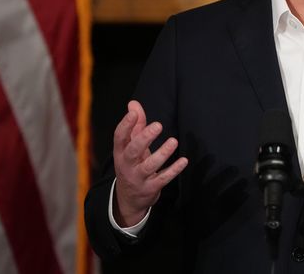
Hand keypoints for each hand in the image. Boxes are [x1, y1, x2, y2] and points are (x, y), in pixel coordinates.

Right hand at [112, 100, 186, 226]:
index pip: (119, 137)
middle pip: (133, 151)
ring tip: (173, 141)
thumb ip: (135, 125)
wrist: (128, 199)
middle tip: (158, 125)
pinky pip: (163, 179)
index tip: (133, 113)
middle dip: (144, 138)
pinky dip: (173, 170)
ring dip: (162, 153)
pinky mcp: (150, 188)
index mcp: (120, 152)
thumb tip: (133, 104)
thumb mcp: (131, 147)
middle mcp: (127, 165)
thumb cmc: (132, 165)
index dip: (125, 125)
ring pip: (149, 166)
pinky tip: (184, 161)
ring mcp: (138, 178)